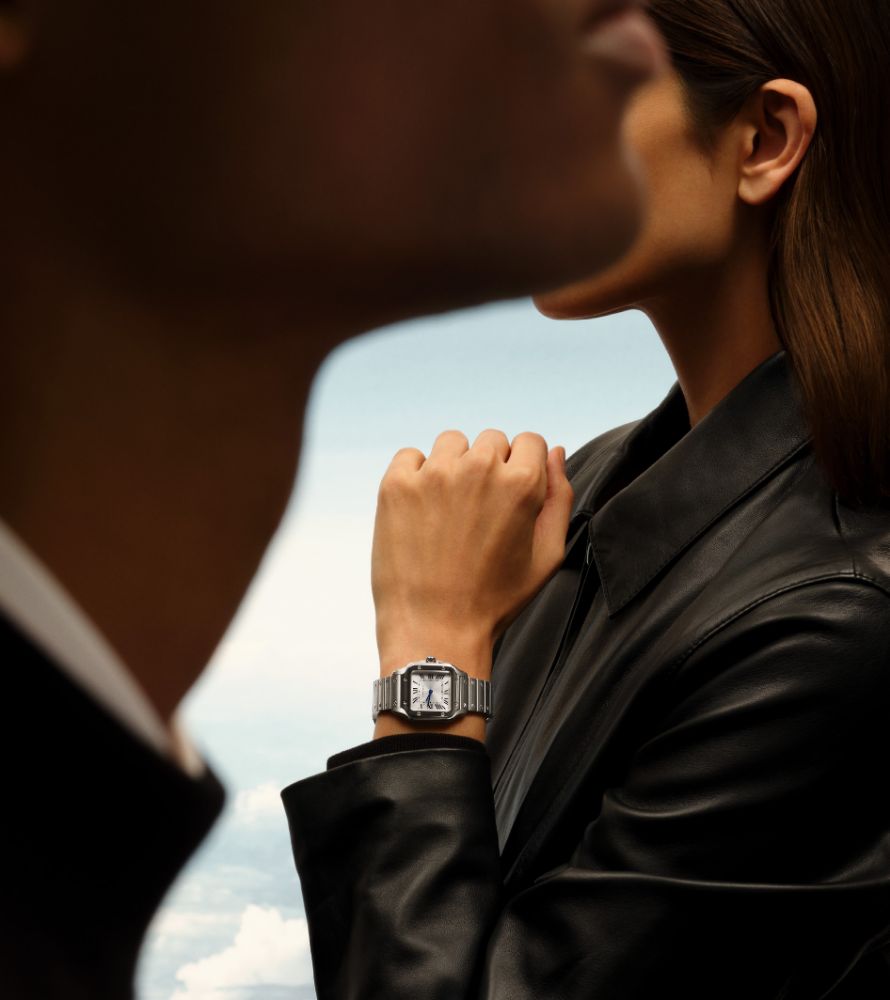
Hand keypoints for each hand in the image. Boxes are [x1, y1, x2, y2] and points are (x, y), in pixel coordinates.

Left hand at [372, 428, 573, 683]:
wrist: (436, 630)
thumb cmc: (495, 599)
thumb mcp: (547, 556)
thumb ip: (559, 497)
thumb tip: (556, 451)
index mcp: (521, 484)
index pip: (529, 441)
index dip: (522, 468)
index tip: (508, 496)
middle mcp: (478, 469)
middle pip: (492, 440)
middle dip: (490, 467)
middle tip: (477, 512)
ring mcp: (434, 474)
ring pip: (452, 443)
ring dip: (454, 466)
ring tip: (449, 511)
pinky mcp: (396, 484)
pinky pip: (411, 456)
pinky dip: (415, 475)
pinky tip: (421, 512)